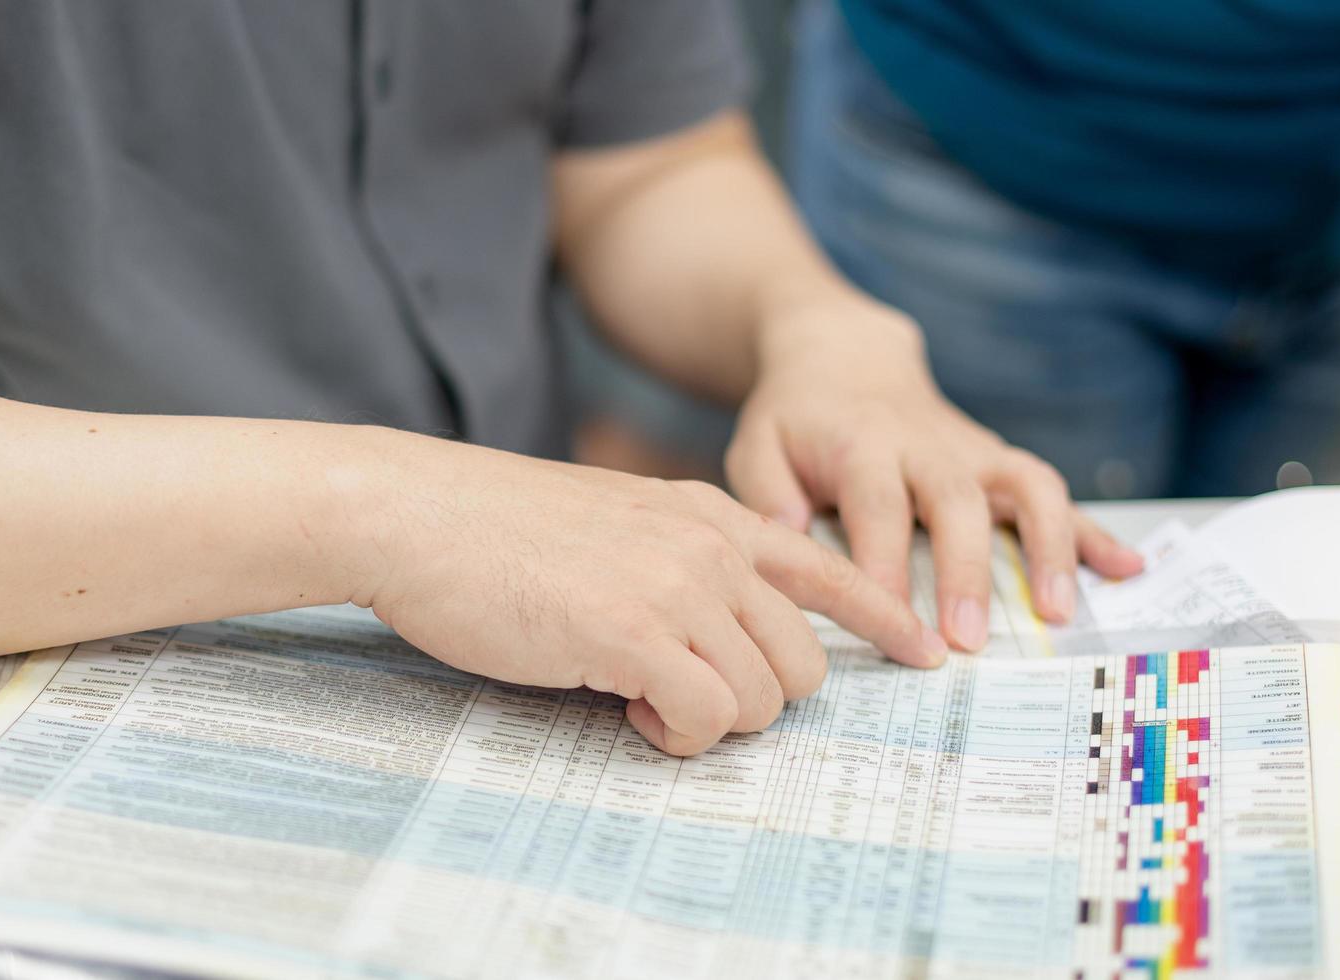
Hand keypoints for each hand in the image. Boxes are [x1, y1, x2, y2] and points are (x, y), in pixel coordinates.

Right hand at [357, 438, 948, 755]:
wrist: (418, 515)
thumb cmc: (498, 532)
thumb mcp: (616, 522)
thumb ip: (680, 561)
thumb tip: (716, 635)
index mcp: (709, 516)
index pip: (829, 569)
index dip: (883, 618)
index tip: (922, 652)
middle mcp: (711, 546)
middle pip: (803, 663)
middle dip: (756, 699)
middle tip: (682, 694)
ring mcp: (678, 586)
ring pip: (764, 698)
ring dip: (711, 721)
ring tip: (642, 697)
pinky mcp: (634, 632)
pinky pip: (706, 718)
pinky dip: (674, 735)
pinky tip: (626, 708)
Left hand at [725, 295, 1143, 649]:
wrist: (843, 355)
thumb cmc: (795, 419)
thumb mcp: (755, 445)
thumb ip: (767, 494)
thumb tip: (791, 539)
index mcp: (861, 443)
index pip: (876, 505)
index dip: (886, 563)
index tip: (892, 622)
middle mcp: (926, 444)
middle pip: (956, 501)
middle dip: (967, 570)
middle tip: (969, 640)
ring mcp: (972, 450)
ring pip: (1027, 486)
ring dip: (1050, 546)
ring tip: (1058, 612)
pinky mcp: (999, 460)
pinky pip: (1055, 491)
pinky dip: (1093, 529)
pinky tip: (1129, 567)